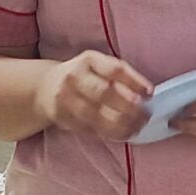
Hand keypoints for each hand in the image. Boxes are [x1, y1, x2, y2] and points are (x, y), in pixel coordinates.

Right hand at [35, 50, 153, 141]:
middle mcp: (75, 77)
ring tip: (137, 127)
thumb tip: (147, 93)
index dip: (135, 81)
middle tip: (145, 115)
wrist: (45, 87)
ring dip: (121, 124)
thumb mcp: (97, 65)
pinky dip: (109, 133)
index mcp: (89, 60)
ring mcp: (66, 98)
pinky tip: (123, 134)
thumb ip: (120, 75)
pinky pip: (89, 128)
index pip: (115, 69)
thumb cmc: (82, 76)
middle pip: (105, 93)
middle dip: (129, 107)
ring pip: (97, 115)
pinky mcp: (62, 117)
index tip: (150, 93)